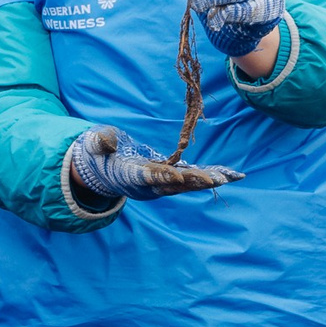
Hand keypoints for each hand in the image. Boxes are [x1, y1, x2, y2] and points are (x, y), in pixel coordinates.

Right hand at [65, 127, 242, 203]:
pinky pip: (193, 180)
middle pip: (175, 185)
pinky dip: (211, 176)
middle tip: (217, 180)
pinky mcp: (171, 180)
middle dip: (196, 182)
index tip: (180, 177)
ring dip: (210, 180)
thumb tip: (106, 141)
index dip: (163, 177)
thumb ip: (100, 143)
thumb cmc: (98, 156)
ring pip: (188, 185)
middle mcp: (149, 186)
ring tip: (232, 177)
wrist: (103, 173)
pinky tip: (231, 174)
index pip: (148, 177)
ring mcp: (161, 185)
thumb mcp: (94, 146)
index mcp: (130, 176)